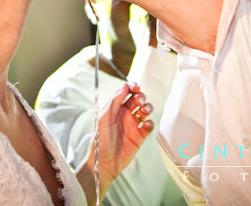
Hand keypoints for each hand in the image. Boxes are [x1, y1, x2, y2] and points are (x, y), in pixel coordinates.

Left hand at [76, 81, 153, 201]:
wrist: (105, 163)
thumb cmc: (101, 141)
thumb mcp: (104, 118)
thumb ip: (114, 102)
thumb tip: (124, 86)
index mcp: (115, 108)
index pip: (125, 92)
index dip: (132, 87)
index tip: (136, 87)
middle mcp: (125, 115)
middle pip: (137, 99)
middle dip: (141, 96)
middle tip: (139, 101)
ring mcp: (133, 125)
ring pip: (145, 110)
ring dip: (147, 107)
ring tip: (143, 111)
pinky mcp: (140, 136)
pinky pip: (149, 125)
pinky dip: (150, 123)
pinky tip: (145, 125)